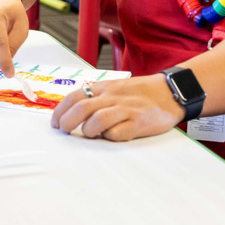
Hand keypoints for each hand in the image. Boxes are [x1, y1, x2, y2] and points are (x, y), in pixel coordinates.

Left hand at [50, 73, 182, 140]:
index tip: (55, 122)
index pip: (74, 96)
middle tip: (64, 131)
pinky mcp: (139, 122)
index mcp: (104, 87)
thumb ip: (96, 97)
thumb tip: (71, 112)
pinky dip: (110, 137)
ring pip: (97, 120)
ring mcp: (126, 109)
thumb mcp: (115, 87)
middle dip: (67, 121)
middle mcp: (113, 97)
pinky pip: (118, 133)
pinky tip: (111, 136)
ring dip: (88, 130)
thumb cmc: (140, 93)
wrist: (170, 92)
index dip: (60, 110)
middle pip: (81, 108)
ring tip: (89, 134)